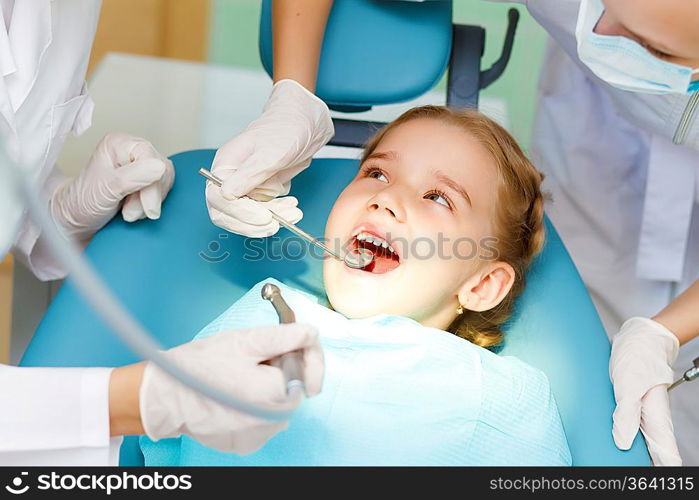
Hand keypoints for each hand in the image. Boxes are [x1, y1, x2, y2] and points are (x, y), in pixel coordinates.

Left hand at [50, 133, 174, 240]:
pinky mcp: (148, 182)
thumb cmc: (83, 203)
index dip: (152, 185)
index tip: (146, 206)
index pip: (151, 157)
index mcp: (119, 144)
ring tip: (128, 211)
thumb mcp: (106, 189)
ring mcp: (142, 167)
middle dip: (149, 196)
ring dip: (150, 203)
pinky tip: (137, 210)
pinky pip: (164, 192)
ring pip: (165, 183)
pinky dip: (152, 205)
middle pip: (162, 171)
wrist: (78, 222)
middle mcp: (132, 152)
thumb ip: (133, 177)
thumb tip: (160, 166)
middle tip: (128, 211)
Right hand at [139, 323, 323, 453]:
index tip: (294, 339)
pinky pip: (265, 416)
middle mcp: (273, 422)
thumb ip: (284, 336)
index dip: (305, 351)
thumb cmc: (199, 366)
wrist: (163, 396)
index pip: (310, 372)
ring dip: (270, 383)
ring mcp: (261, 435)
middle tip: (258, 355)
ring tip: (242, 372)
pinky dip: (257, 401)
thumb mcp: (244, 341)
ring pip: (280, 401)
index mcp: (275, 394)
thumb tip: (311, 333)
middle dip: (284, 366)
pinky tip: (236, 389)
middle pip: (296, 387)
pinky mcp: (248, 442)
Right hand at [206, 79, 333, 236]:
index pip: (219, 199)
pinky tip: (292, 207)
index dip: (239, 213)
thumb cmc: (285, 129)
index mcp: (225, 165)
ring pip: (248, 217)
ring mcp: (246, 187)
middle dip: (252, 223)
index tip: (263, 217)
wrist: (305, 123)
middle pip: (228, 213)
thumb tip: (226, 195)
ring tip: (293, 212)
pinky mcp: (261, 192)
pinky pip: (264, 213)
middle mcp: (231, 178)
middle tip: (275, 224)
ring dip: (270, 220)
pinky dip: (279, 215)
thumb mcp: (269, 153)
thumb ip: (248, 175)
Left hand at [610, 317, 681, 464]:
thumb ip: (627, 415)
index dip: (658, 471)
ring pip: (638, 442)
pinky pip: (626, 428)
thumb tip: (622, 443)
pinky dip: (619, 436)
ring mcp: (641, 414)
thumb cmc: (637, 358)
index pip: (666, 458)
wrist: (638, 338)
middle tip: (618, 472)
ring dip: (627, 453)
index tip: (645, 480)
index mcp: (656, 420)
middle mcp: (651, 421)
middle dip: (638, 465)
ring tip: (612, 463)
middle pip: (651, 454)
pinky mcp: (629, 406)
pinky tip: (608, 441)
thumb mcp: (628, 386)